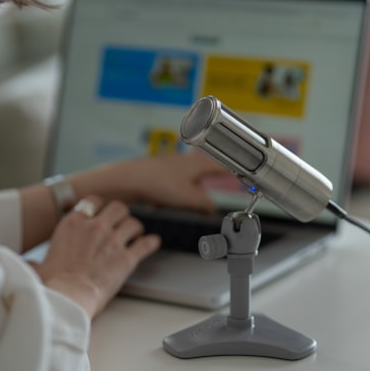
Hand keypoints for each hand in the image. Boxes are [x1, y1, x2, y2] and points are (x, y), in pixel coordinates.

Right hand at [32, 196, 159, 316]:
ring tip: (136, 234)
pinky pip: (145, 244)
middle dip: (121, 214)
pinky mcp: (126, 258)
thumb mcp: (36, 267)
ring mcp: (113, 241)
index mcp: (72, 224)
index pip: (92, 202)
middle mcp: (95, 227)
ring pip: (133, 223)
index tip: (101, 212)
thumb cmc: (50, 284)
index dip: (99, 206)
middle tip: (122, 222)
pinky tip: (153, 243)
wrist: (67, 297)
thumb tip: (22, 265)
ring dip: (136, 228)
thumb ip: (32, 262)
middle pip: (118, 208)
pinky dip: (151, 243)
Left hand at [71, 152, 228, 215]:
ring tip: (177, 204)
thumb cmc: (157, 183)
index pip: (222, 166)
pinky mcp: (157, 174)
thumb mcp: (189, 198)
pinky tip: (159, 204)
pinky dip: (169, 197)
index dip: (232, 174)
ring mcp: (170, 166)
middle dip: (204, 191)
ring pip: (186, 183)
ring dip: (184, 196)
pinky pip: (170, 188)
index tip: (241, 178)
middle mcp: (185, 161)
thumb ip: (206, 204)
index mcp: (197, 163)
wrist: (128, 180)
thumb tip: (213, 209)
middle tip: (207, 202)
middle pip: (203, 175)